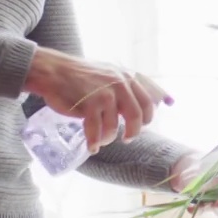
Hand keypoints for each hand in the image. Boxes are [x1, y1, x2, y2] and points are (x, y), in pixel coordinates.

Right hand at [23, 47, 172, 153]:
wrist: (54, 71)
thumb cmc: (79, 75)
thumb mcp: (107, 73)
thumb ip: (124, 85)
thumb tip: (148, 99)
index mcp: (125, 76)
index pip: (148, 95)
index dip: (155, 108)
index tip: (163, 111)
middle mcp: (119, 83)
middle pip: (138, 115)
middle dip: (134, 131)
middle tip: (127, 138)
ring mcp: (105, 94)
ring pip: (115, 126)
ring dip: (108, 138)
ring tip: (101, 141)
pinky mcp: (90, 104)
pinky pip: (96, 131)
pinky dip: (94, 142)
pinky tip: (91, 147)